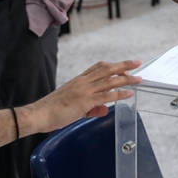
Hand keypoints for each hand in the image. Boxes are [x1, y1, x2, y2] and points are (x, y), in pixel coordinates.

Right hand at [21, 60, 141, 134]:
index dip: (112, 66)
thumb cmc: (51, 111)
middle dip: (124, 65)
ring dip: (126, 78)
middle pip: (107, 69)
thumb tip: (104, 109)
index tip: (123, 66)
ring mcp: (84, 90)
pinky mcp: (85, 101)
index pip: (98, 68)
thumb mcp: (74, 108)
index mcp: (78, 80)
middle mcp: (83, 82)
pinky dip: (120, 93)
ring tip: (138, 78)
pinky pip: (106, 95)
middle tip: (137, 63)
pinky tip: (129, 93)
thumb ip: (91, 108)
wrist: (38, 114)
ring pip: (110, 80)